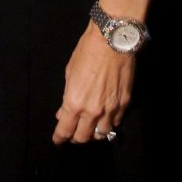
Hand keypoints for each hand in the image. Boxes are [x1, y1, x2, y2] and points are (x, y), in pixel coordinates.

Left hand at [52, 24, 134, 143]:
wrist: (111, 41)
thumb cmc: (86, 52)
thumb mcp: (69, 73)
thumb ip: (67, 96)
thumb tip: (62, 112)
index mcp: (74, 103)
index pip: (65, 130)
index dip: (59, 137)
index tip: (57, 140)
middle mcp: (92, 111)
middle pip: (83, 137)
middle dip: (76, 138)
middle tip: (73, 134)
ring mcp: (110, 109)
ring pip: (102, 134)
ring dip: (94, 133)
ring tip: (90, 128)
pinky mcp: (124, 104)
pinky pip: (115, 122)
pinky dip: (109, 124)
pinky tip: (105, 119)